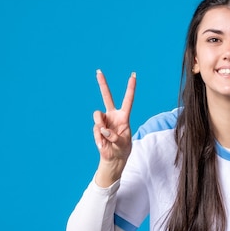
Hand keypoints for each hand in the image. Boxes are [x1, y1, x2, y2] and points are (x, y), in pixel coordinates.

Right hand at [92, 69, 135, 186]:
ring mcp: (103, 121)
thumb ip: (115, 136)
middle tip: (98, 71)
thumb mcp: (123, 143)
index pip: (128, 100)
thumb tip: (103, 129)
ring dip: (100, 124)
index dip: (130, 88)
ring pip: (97, 115)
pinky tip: (103, 143)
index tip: (133, 75)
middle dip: (102, 84)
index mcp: (124, 116)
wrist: (113, 158)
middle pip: (107, 97)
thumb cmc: (122, 149)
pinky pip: (96, 129)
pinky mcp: (97, 128)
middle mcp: (113, 116)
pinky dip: (99, 137)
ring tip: (105, 135)